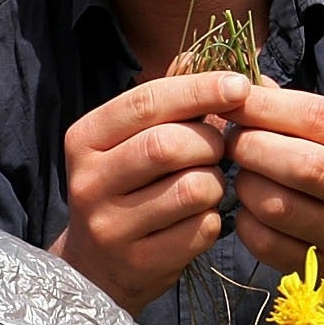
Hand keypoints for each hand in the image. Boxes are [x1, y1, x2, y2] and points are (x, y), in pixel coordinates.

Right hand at [51, 71, 247, 314]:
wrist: (96, 269)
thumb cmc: (125, 190)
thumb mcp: (129, 141)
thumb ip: (164, 101)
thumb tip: (201, 54)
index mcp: (85, 139)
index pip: (146, 101)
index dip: (199, 89)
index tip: (239, 86)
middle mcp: (88, 181)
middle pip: (170, 144)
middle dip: (211, 142)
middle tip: (219, 149)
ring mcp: (111, 227)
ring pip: (193, 188)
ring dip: (216, 183)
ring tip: (206, 186)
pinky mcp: (139, 264)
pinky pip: (201, 230)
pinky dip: (212, 220)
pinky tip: (198, 219)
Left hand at [227, 84, 323, 270]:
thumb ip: (294, 108)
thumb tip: (242, 86)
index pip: (318, 117)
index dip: (266, 106)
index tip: (231, 99)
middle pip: (300, 164)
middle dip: (251, 146)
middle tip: (231, 140)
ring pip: (277, 206)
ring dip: (245, 184)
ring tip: (243, 173)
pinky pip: (265, 243)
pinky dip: (246, 221)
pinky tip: (251, 208)